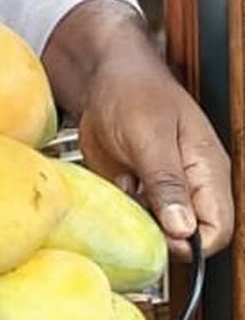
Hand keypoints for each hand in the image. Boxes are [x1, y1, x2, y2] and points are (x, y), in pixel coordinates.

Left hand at [78, 49, 231, 256]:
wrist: (101, 76)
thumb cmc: (133, 93)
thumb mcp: (149, 136)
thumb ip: (167, 181)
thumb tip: (184, 228)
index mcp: (208, 171)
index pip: (219, 229)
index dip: (192, 243)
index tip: (161, 237)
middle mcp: (191, 185)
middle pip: (191, 236)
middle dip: (163, 236)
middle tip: (135, 213)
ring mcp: (164, 189)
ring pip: (162, 231)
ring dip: (141, 226)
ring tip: (124, 197)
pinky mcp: (140, 190)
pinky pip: (137, 218)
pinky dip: (125, 215)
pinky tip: (115, 193)